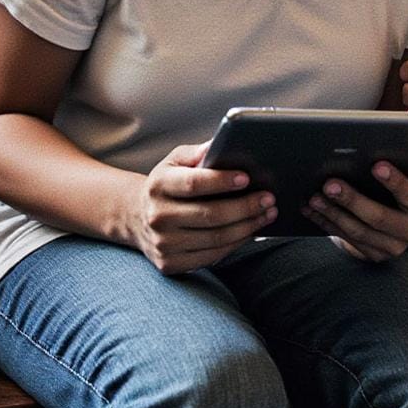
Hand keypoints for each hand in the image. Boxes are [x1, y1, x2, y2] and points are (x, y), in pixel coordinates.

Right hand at [124, 142, 274, 274]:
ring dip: (248, 227)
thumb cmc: (168, 184)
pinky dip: (236, 244)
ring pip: (216, 238)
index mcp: (158, 185)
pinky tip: (250, 232)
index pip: (193, 184)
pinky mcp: (170, 264)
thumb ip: (198, 153)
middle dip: (245, 207)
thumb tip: (222, 143)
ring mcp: (163, 243)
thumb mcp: (175, 161)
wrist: (138, 218)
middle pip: (210, 215)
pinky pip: (212, 256)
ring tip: (267, 214)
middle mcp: (157, 216)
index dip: (221, 181)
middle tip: (269, 199)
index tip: (247, 178)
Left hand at [306, 158, 407, 262]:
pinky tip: (311, 209)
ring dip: (333, 214)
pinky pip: (347, 240)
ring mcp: (393, 247)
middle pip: (379, 217)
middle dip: (353, 200)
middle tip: (330, 184)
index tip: (376, 165)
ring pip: (359, 231)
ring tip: (315, 196)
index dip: (395, 181)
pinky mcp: (374, 255)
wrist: (406, 216)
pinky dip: (327, 224)